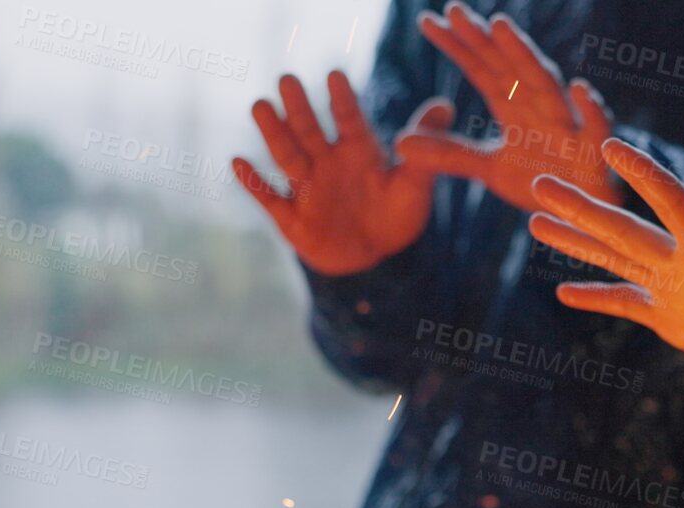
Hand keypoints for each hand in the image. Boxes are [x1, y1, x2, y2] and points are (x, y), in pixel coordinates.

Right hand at [234, 71, 453, 276]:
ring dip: (273, 133)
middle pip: (310, 131)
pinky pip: (270, 199)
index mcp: (358, 152)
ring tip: (260, 105)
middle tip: (288, 77)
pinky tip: (237, 161)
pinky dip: (254, 183)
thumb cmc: (396, 216)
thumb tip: (445, 103)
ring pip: (287, 157)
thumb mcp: (415, 183)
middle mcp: (328, 164)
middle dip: (299, 107)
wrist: (376, 258)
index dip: (343, 100)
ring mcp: (309, 190)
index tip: (335, 74)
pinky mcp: (294, 219)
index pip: (349, 120)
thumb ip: (424, 147)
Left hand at [396, 2, 617, 210]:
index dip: (456, 46)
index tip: (426, 21)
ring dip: (525, 55)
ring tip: (500, 26)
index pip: (481, 68)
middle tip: (455, 11)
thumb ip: (450, 154)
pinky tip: (578, 88)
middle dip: (483, 38)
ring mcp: (566, 124)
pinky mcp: (594, 151)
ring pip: (544, 83)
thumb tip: (400, 143)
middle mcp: (538, 105)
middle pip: (507, 65)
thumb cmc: (541, 180)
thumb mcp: (489, 169)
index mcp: (514, 105)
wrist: (583, 213)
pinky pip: (595, 127)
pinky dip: (589, 109)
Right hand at [527, 137, 683, 369]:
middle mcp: (683, 260)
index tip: (610, 149)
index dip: (643, 177)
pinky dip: (597, 299)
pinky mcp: (670, 318)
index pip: (672, 203)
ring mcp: (672, 286)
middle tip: (540, 181)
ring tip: (534, 220)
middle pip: (623, 229)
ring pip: (614, 259)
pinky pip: (625, 305)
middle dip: (582, 208)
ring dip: (575, 241)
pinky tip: (562, 293)